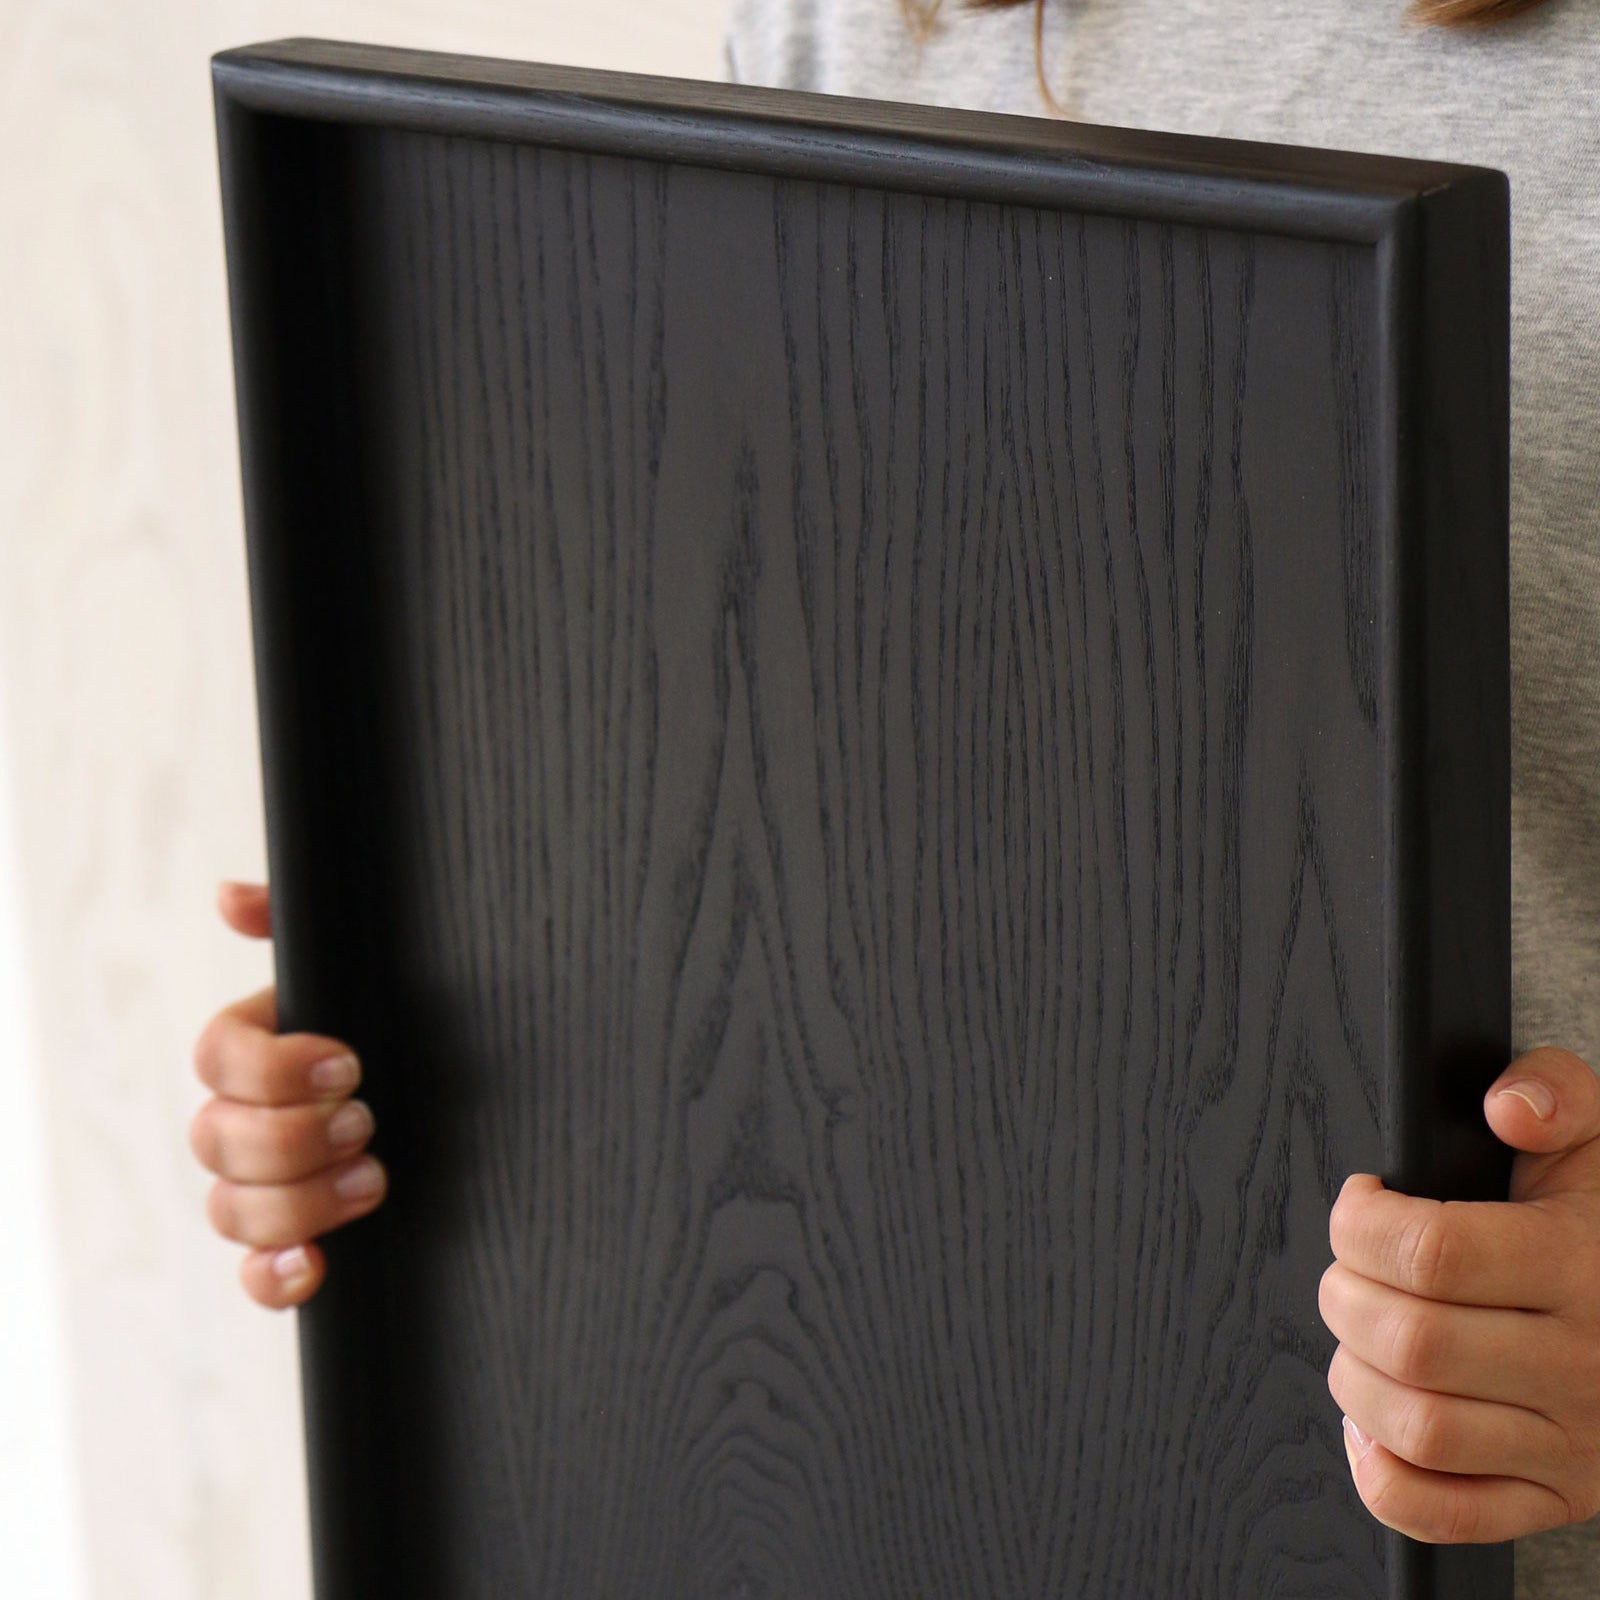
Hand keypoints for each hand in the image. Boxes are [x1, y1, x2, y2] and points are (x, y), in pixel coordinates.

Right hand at [189, 880, 386, 1308]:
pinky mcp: (300, 1239)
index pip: (217, 1058)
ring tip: (375, 1179)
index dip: (271, 1067)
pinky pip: (252, 1275)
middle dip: (290, 1137)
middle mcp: (251, 1118)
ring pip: (229, 1208)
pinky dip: (272, 1277)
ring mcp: (270, 1184)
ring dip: (293, 1202)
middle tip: (367, 1119)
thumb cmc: (415, 1009)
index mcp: (261, 1048)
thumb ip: (301, 921)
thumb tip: (230, 897)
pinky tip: (313, 1267)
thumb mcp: (373, 959)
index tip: (348, 1062)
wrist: (480, 1087)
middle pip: (215, 1139)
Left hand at [1320, 1045, 1599, 1542]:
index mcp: (1580, 1267)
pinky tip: (1378, 1420)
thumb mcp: (1599, 1145)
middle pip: (1409, 1341)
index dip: (1362, 1221)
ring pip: (1414, 1427)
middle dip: (1345, 1292)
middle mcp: (1583, 1365)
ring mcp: (1573, 1445)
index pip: (1431, 1253)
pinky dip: (1382, 1472)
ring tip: (1365, 1330)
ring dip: (1354, 1375)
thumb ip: (1555, 1093)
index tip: (1363, 1201)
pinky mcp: (1556, 1499)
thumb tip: (1509, 1108)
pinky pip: (1439, 1512)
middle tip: (1353, 1268)